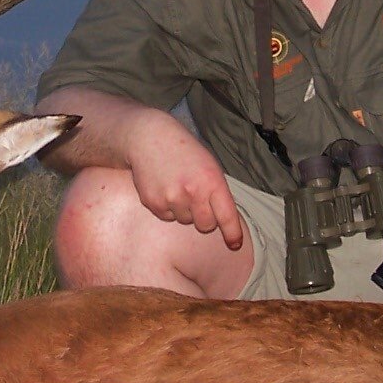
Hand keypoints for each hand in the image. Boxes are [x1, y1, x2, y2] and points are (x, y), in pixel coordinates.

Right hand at [126, 115, 245, 250]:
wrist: (148, 138)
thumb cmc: (183, 151)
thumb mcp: (208, 165)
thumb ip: (216, 190)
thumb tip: (222, 221)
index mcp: (212, 180)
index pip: (227, 216)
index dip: (232, 234)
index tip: (234, 245)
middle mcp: (193, 192)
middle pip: (206, 225)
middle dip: (204, 217)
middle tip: (195, 197)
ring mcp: (172, 199)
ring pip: (185, 221)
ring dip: (184, 210)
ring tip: (176, 186)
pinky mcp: (154, 203)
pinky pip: (167, 218)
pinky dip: (167, 208)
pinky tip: (163, 187)